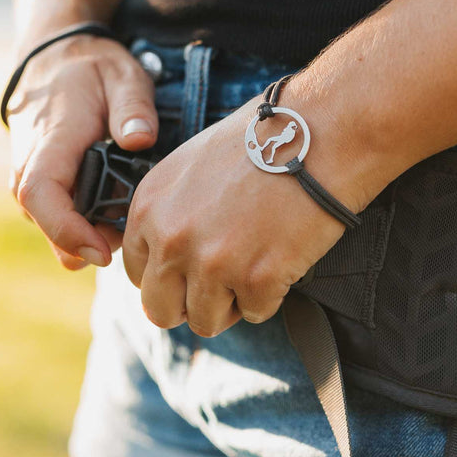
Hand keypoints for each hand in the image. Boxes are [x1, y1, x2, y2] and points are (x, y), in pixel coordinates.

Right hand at [8, 34, 157, 269]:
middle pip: (48, 225)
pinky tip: (118, 209)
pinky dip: (88, 223)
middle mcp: (29, 166)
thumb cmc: (92, 70)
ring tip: (130, 213)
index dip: (66, 231)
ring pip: (53, 227)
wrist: (54, 60)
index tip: (102, 252)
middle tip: (135, 232)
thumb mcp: (122, 75)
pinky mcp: (40, 186)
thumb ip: (133, 106)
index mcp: (50, 142)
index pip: (40, 195)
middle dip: (92, 242)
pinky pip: (58, 217)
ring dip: (91, 233)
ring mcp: (30, 179)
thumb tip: (140, 139)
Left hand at [121, 102, 356, 336]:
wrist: (319, 134)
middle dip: (191, 304)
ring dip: (232, 303)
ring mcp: (212, 263)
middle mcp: (171, 238)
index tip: (193, 271)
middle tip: (223, 284)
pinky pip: (257, 313)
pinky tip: (283, 259)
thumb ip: (171, 212)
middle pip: (161, 310)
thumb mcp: (194, 166)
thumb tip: (167, 262)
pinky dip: (272, 295)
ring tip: (257, 267)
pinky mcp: (256, 279)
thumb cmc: (265, 142)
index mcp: (150, 207)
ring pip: (206, 322)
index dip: (169, 278)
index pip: (137, 273)